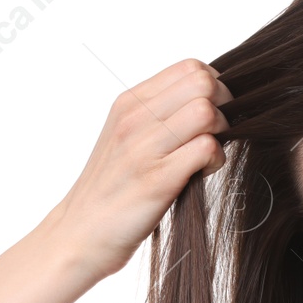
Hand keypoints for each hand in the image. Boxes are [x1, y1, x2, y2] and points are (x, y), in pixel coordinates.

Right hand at [44, 58, 233, 280]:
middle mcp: (134, 118)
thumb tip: (210, 101)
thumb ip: (160, 115)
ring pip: (207, 112)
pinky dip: (214, 161)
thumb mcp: (126, 138)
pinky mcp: (156, 180)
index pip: (191, 68)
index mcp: (129, 103)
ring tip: (205, 157)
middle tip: (215, 136)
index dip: (215, 89)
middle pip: (204, 83)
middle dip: (223, 107)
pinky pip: (206, 149)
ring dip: (220, 135)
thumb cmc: (111, 190)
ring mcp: (143, 148)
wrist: (78, 235)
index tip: (212, 116)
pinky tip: (199, 174)